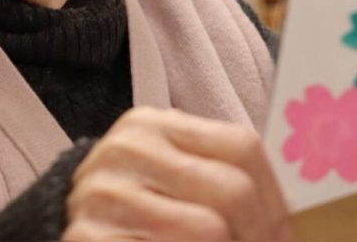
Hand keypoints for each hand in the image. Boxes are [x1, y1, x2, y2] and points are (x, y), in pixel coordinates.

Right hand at [64, 107, 290, 241]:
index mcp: (151, 126)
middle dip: (260, 237)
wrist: (66, 233)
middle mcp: (125, 152)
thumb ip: (219, 176)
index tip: (283, 233)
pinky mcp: (88, 240)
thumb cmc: (136, 207)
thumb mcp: (171, 175)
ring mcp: (104, 198)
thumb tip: (290, 211)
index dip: (278, 198)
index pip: (243, 147)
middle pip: (233, 193)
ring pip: (208, 232)